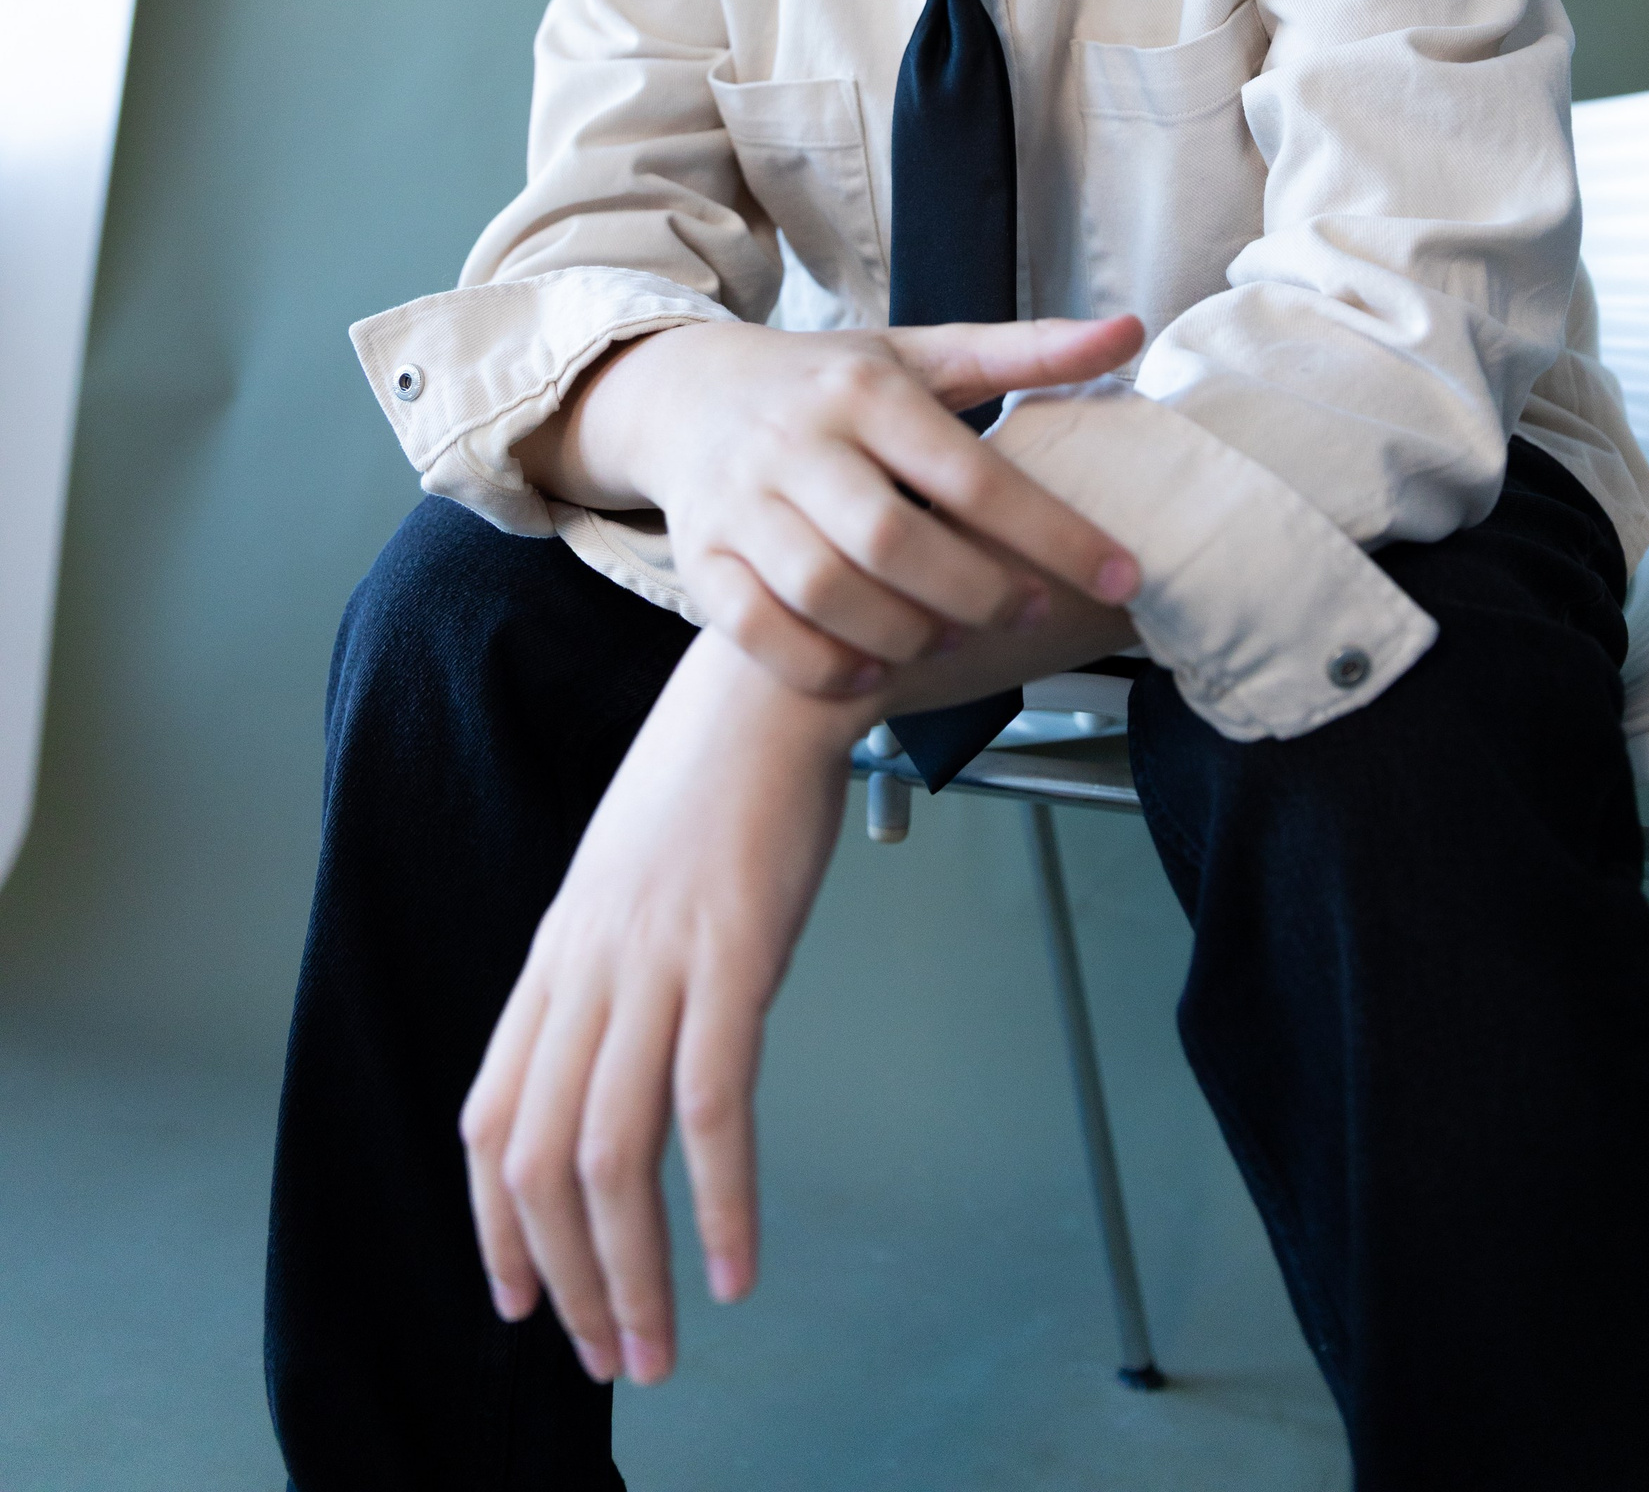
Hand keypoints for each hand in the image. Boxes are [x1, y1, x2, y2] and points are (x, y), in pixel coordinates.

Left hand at [460, 626, 858, 1388]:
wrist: (768, 681)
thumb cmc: (713, 778)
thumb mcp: (631, 877)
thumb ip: (608, 963)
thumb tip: (607, 1049)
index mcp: (559, 954)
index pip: (490, 1115)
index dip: (492, 1225)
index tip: (520, 1303)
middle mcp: (587, 965)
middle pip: (538, 1158)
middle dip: (564, 1281)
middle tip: (608, 1358)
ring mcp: (655, 960)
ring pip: (610, 1153)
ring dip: (632, 1272)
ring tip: (661, 1346)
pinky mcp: (734, 952)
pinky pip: (711, 1105)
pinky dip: (721, 1201)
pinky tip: (738, 1264)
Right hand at [523, 314, 1143, 694]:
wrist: (687, 393)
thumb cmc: (831, 382)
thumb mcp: (922, 354)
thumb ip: (1028, 352)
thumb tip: (1133, 331)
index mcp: (864, 389)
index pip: (969, 471)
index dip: (1051, 532)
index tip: (1120, 575)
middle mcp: (797, 441)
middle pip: (892, 539)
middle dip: (976, 590)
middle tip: (1030, 612)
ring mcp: (740, 502)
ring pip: (823, 588)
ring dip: (901, 630)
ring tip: (951, 635)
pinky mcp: (699, 556)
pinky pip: (753, 626)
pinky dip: (819, 660)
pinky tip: (871, 669)